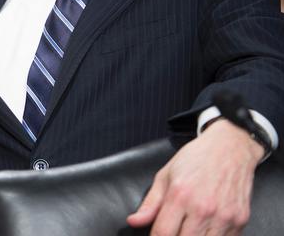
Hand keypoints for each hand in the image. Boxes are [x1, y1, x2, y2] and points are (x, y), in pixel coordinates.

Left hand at [127, 119, 264, 234]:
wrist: (230, 148)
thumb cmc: (195, 159)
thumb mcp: (165, 176)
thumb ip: (150, 203)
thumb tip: (134, 222)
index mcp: (180, 196)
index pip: (163, 233)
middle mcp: (203, 208)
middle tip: (172, 230)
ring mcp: (224, 217)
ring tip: (188, 229)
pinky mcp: (240, 221)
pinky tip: (205, 229)